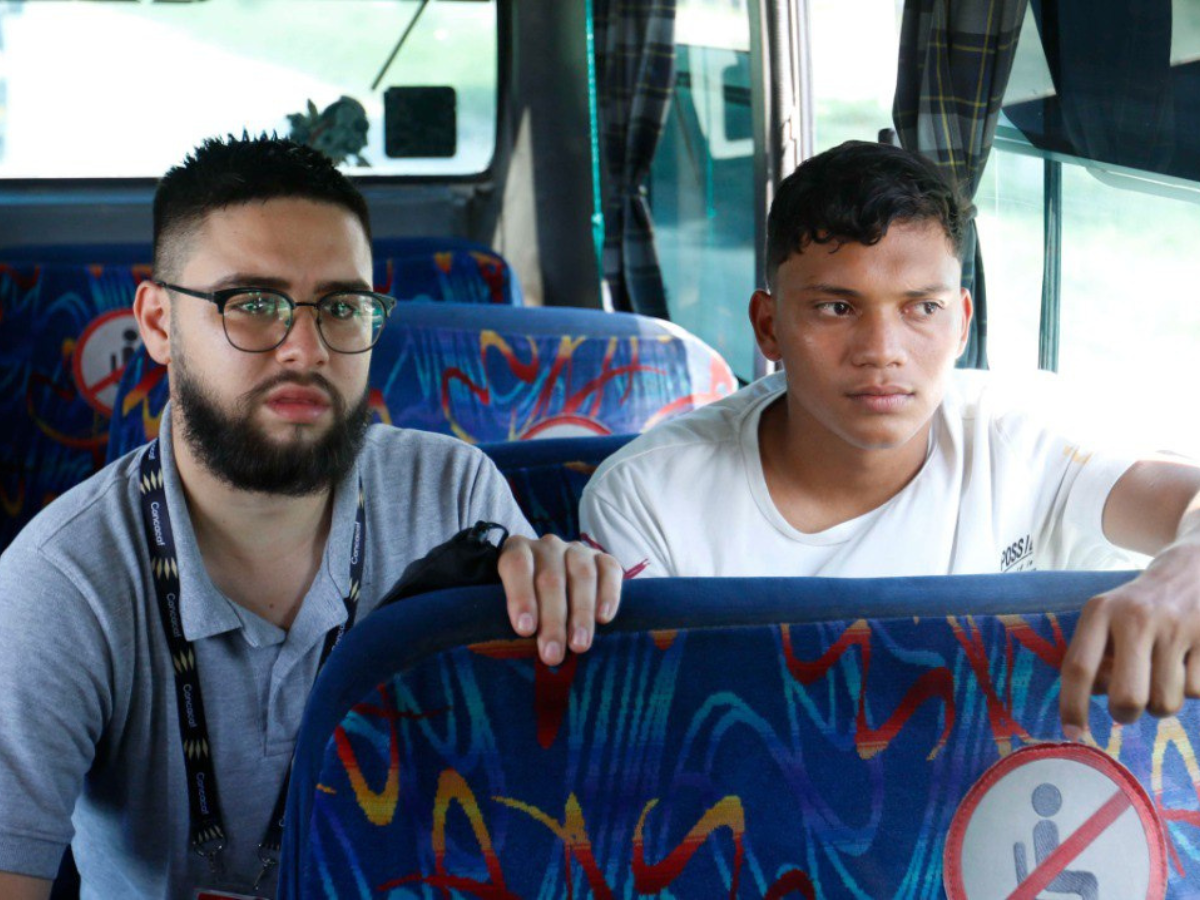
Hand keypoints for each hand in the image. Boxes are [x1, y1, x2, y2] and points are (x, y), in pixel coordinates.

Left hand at [497, 534, 623, 665]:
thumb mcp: (507, 606)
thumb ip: (509, 618)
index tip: (525, 630)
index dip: (520, 596)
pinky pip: (609, 571)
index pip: (516, 565)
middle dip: (552, 620)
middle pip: (550, 578)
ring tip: (579, 645)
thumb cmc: (527, 606)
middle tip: (552, 654)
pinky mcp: (603, 559)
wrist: (554, 589)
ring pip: (581, 575)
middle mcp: (547, 546)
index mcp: (517, 550)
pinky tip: (604, 619)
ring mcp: (577, 550)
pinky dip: (608, 595)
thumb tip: (506, 647)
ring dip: (581, 613)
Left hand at [1060, 540, 1199, 735]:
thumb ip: (1095, 655)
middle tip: (1126, 707)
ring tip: (1159, 678)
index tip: (1072, 732)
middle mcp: (1136, 618)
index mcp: (1100, 612)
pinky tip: (1186, 666)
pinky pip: (1198, 693)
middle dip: (1125, 713)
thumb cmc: (1139, 604)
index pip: (1078, 667)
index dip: (1072, 705)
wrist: (1192, 567)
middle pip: (1127, 697)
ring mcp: (1176, 628)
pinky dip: (1191, 690)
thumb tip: (1091, 698)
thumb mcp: (1106, 616)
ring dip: (1160, 704)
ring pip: (1165, 702)